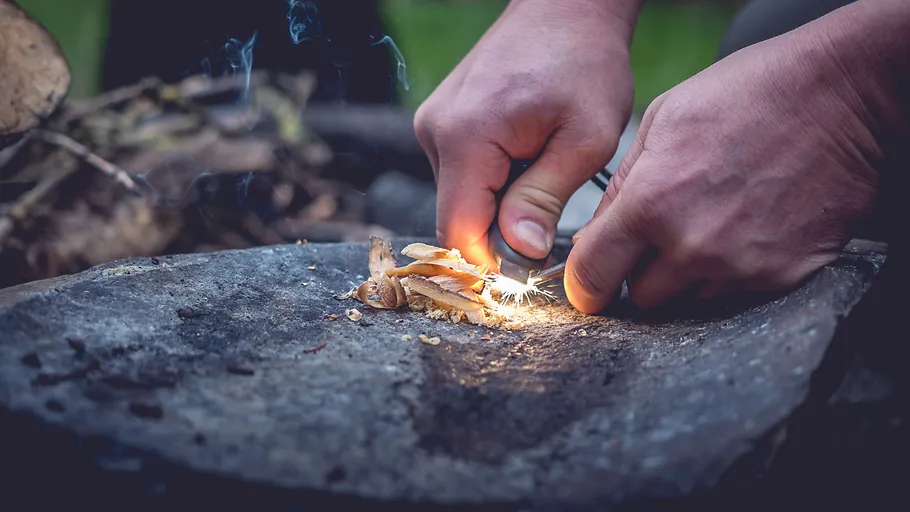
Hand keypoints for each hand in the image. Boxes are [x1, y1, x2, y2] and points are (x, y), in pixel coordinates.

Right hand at [414, 0, 637, 265]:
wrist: (565, 6)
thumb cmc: (584, 64)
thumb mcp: (584, 140)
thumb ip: (544, 199)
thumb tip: (518, 252)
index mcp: (466, 137)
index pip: (458, 232)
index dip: (491, 263)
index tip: (531, 268)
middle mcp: (435, 131)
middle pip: (457, 218)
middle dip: (500, 233)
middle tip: (551, 216)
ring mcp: (433, 124)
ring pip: (460, 198)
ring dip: (498, 204)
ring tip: (542, 171)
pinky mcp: (441, 122)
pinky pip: (460, 174)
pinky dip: (492, 182)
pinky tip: (526, 157)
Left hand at [566, 23, 881, 313]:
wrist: (842, 98)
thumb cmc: (748, 96)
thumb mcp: (661, 121)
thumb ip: (621, 186)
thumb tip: (594, 236)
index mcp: (651, 203)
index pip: (592, 276)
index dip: (584, 285)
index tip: (589, 285)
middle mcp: (692, 246)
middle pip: (642, 297)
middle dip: (642, 273)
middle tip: (663, 234)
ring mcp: (740, 267)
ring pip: (689, 299)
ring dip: (688, 274)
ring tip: (713, 221)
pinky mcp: (782, 277)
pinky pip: (735, 295)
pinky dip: (731, 271)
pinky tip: (745, 228)